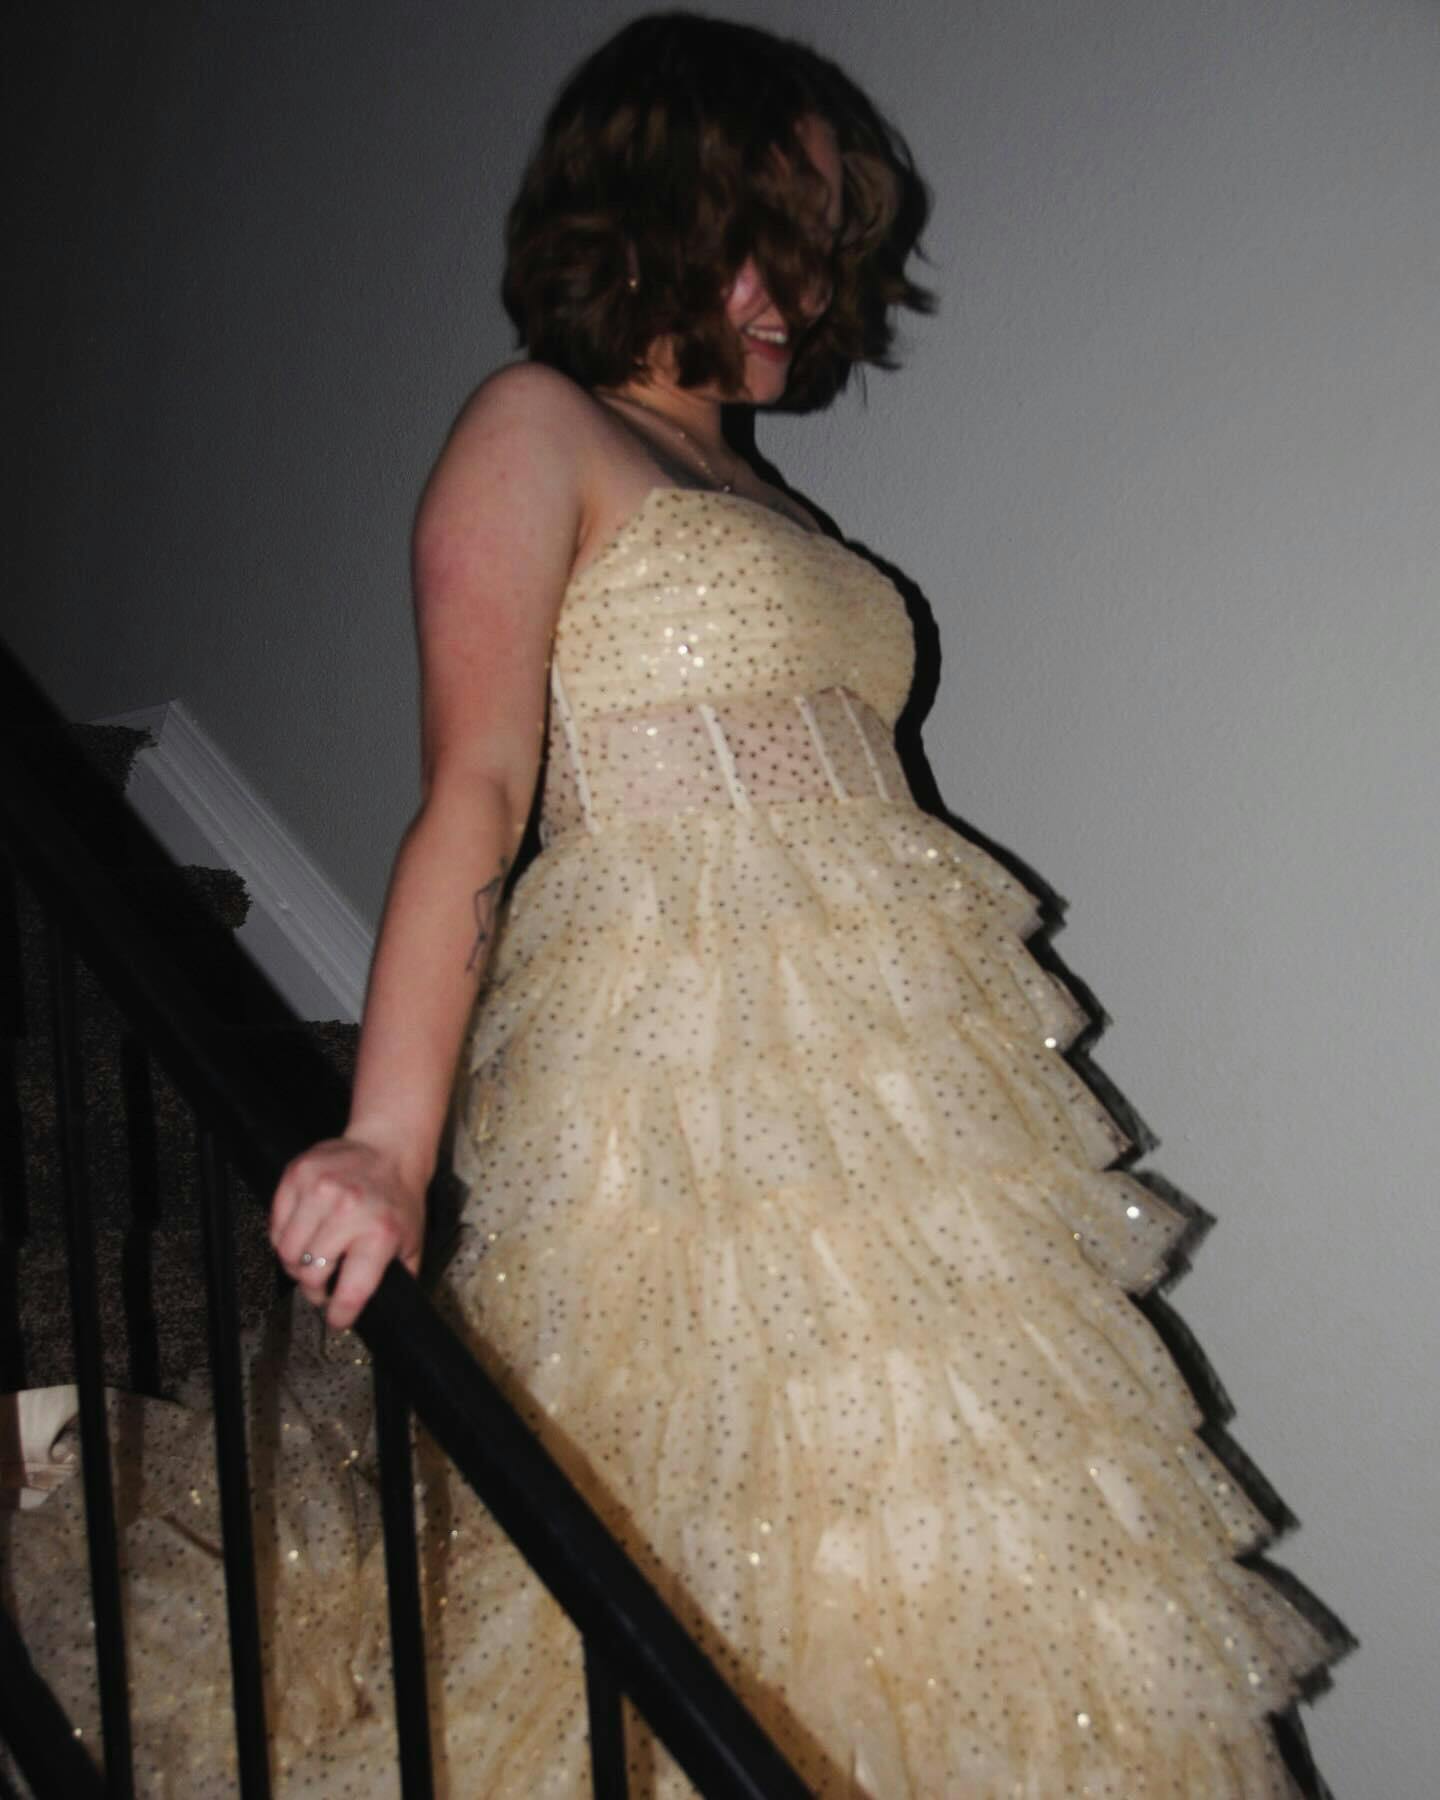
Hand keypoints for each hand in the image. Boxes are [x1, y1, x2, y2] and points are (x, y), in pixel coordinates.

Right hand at [269, 1136, 425, 1331]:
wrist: (390, 1147)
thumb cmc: (399, 1198)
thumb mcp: (412, 1242)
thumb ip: (398, 1280)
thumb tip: (384, 1315)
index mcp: (380, 1232)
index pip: (350, 1291)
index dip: (339, 1315)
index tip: (337, 1319)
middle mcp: (348, 1210)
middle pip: (309, 1274)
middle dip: (315, 1289)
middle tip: (324, 1286)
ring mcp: (319, 1190)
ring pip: (285, 1252)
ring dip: (296, 1263)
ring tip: (313, 1257)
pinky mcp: (297, 1174)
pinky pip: (274, 1225)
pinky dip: (284, 1237)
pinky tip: (304, 1233)